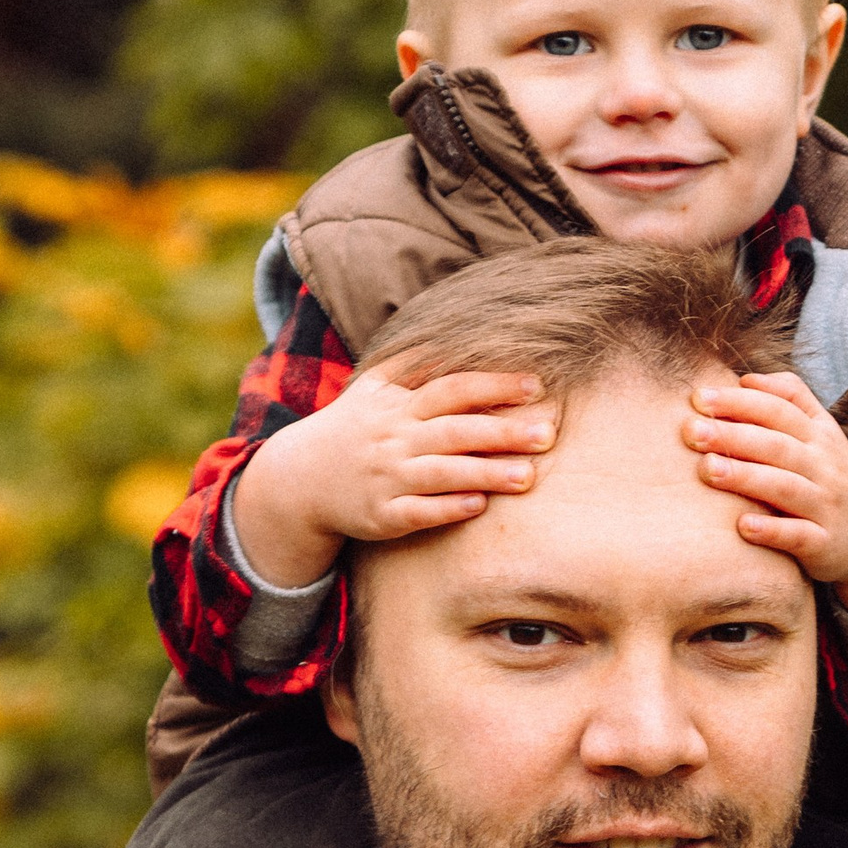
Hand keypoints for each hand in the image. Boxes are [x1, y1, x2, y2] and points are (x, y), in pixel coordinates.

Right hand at [230, 371, 559, 587]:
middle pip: (455, 431)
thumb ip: (415, 363)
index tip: (536, 386)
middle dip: (502, 432)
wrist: (299, 480)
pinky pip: (417, 512)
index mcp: (398, 405)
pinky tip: (478, 506)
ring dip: (485, 474)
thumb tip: (463, 331)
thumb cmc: (353, 429)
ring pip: (441, 474)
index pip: (452, 389)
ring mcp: (386, 478)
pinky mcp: (381, 516)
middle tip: (547, 434)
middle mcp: (394, 439)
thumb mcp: (374, 388)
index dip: (494, 386)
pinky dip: (447, 508)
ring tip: (528, 476)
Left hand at [684, 374, 847, 631]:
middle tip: (691, 431)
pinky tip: (741, 526)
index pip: (779, 410)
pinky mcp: (825, 544)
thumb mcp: (822, 433)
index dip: (741, 401)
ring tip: (707, 469)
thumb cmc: (832, 477)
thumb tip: (746, 377)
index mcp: (819, 435)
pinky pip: (798, 536)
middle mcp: (824, 466)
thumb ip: (791, 399)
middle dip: (733, 436)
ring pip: (785, 487)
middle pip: (777, 445)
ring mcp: (826, 506)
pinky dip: (771, 531)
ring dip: (746, 477)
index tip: (700, 398)